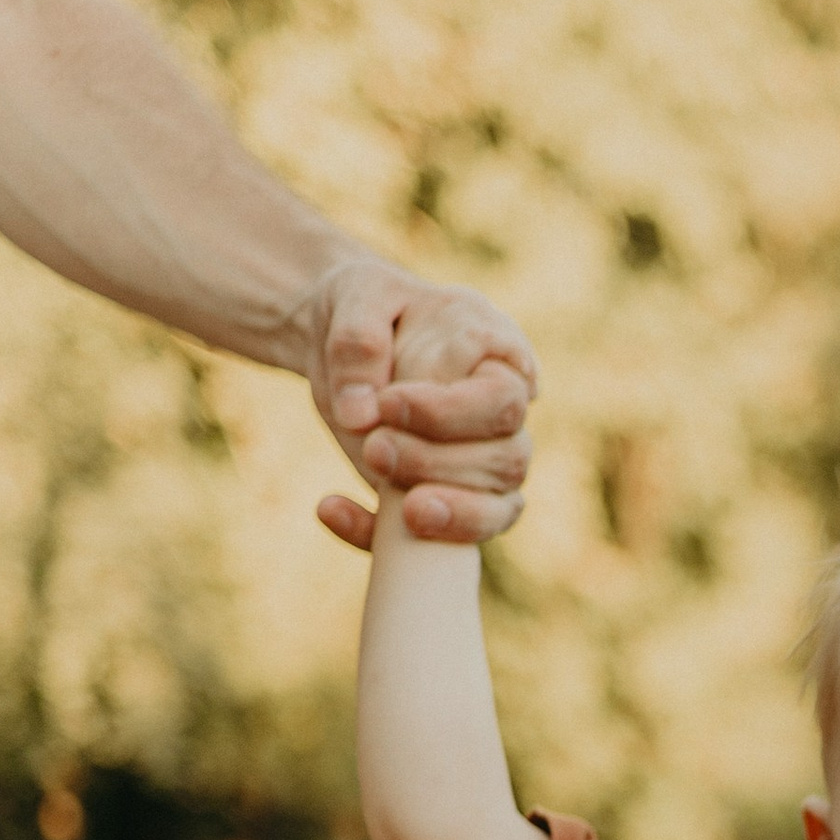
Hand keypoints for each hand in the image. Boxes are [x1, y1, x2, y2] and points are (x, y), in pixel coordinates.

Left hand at [303, 260, 536, 547]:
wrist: (344, 340)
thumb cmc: (367, 305)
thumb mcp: (357, 297)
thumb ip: (358, 342)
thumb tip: (360, 416)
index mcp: (500, 354)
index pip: (503, 402)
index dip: (451, 414)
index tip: (387, 402)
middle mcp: (502, 414)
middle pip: (507, 461)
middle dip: (439, 465)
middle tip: (374, 446)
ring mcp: (479, 462)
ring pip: (497, 509)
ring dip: (441, 511)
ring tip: (381, 486)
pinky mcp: (444, 496)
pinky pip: (439, 542)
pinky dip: (382, 538)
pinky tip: (332, 508)